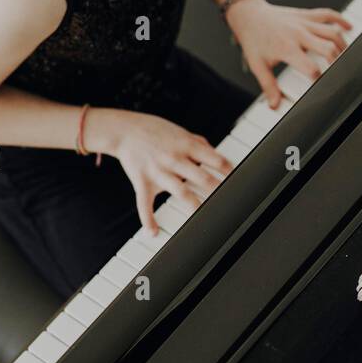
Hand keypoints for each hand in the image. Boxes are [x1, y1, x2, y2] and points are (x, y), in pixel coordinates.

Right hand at [93, 109, 233, 236]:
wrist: (123, 130)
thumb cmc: (153, 129)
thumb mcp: (179, 131)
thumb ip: (197, 141)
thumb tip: (213, 151)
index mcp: (186, 145)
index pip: (214, 159)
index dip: (228, 170)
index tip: (238, 181)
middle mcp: (174, 159)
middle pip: (201, 176)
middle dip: (216, 189)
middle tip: (229, 201)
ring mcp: (158, 171)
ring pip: (180, 191)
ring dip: (193, 205)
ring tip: (204, 217)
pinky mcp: (142, 182)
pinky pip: (145, 204)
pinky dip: (148, 219)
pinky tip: (153, 232)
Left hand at [225, 0, 352, 107]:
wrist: (248, 14)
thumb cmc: (254, 39)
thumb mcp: (258, 65)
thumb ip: (268, 85)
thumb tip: (274, 104)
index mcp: (287, 48)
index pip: (310, 67)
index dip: (319, 79)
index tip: (322, 86)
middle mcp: (298, 34)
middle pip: (327, 48)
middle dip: (337, 62)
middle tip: (339, 72)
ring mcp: (303, 22)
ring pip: (331, 32)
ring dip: (342, 45)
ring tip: (345, 56)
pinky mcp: (306, 14)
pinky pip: (327, 14)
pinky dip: (340, 20)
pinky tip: (348, 28)